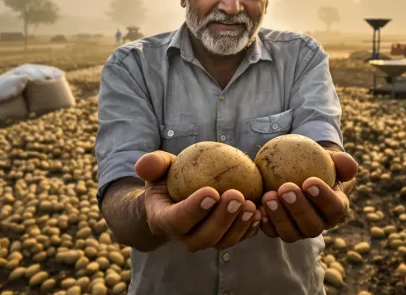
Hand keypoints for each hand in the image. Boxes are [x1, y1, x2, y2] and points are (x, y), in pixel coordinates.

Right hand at [134, 151, 261, 251]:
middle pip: (203, 237)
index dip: (194, 210)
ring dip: (239, 226)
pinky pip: (238, 239)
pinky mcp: (223, 239)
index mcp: (164, 220)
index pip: (177, 220)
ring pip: (223, 242)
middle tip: (236, 196)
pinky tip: (261, 211)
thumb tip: (144, 165)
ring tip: (252, 206)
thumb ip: (153, 164)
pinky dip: (250, 228)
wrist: (178, 196)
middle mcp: (184, 237)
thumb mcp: (159, 168)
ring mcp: (205, 241)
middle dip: (221, 219)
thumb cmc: (169, 178)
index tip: (211, 192)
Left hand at [258, 150, 357, 242]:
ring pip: (290, 232)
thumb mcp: (331, 158)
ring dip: (279, 216)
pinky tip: (256, 206)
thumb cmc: (319, 164)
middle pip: (312, 225)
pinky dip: (264, 221)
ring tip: (268, 196)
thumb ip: (341, 161)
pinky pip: (271, 231)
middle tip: (286, 189)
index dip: (323, 198)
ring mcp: (298, 231)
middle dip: (299, 209)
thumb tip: (348, 164)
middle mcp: (319, 225)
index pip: (334, 208)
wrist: (299, 172)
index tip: (309, 181)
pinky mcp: (279, 231)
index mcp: (336, 209)